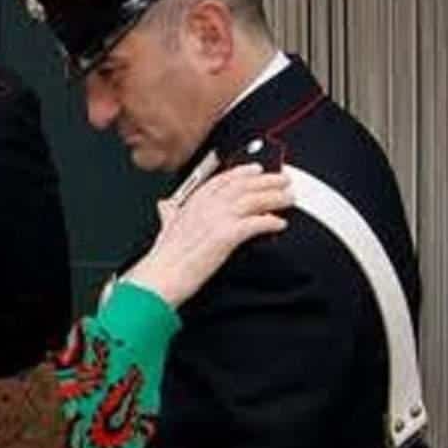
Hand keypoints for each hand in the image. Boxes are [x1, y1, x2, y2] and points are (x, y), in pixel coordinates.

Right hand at [122, 164, 292, 307]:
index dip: (242, 172)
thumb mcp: (164, 229)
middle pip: (242, 186)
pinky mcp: (226, 236)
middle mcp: (205, 206)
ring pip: (252, 200)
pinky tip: (279, 223)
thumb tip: (165, 206)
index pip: (222, 180)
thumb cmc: (162, 259)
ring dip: (273, 197)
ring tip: (288, 198)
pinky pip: (254, 223)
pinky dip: (269, 221)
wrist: (159, 278)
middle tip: (283, 179)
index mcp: (192, 202)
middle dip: (266, 180)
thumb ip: (169, 214)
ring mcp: (216, 219)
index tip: (256, 169)